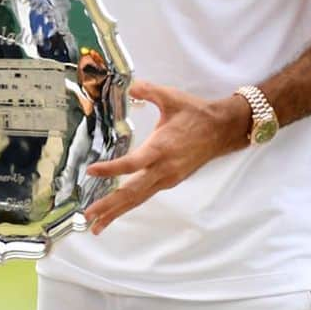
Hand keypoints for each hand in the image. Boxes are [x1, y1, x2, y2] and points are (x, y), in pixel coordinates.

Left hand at [83, 79, 248, 234]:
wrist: (223, 129)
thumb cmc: (194, 112)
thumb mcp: (170, 96)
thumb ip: (147, 90)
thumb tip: (130, 85)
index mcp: (161, 148)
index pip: (133, 164)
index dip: (112, 169)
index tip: (90, 171)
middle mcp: (164, 169)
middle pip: (133, 192)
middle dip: (109, 205)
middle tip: (88, 215)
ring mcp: (168, 178)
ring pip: (139, 198)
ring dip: (117, 211)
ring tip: (96, 225)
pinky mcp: (170, 180)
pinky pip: (145, 194)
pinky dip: (129, 203)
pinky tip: (116, 208)